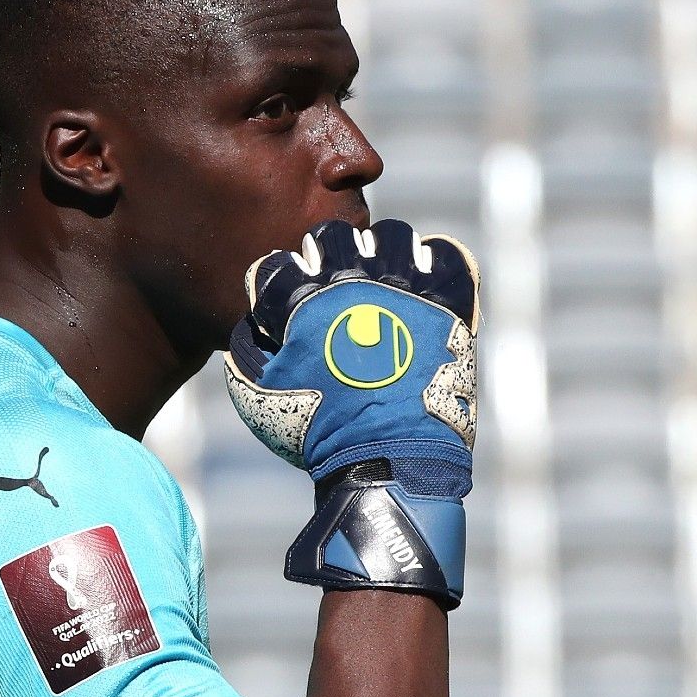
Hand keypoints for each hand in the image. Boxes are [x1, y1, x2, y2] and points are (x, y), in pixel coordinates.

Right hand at [224, 219, 478, 607]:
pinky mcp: (448, 302)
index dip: (282, 287)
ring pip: (394, 236)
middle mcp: (352, 279)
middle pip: (334, 235)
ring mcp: (405, 286)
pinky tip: (428, 286)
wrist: (387, 460)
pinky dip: (438, 264)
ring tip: (387, 283)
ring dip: (385, 254)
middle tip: (339, 289)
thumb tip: (257, 316)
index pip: (280, 264)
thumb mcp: (256, 394)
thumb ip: (247, 345)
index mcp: (301, 297)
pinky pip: (448, 256)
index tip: (293, 310)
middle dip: (330, 258)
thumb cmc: (318, 432)